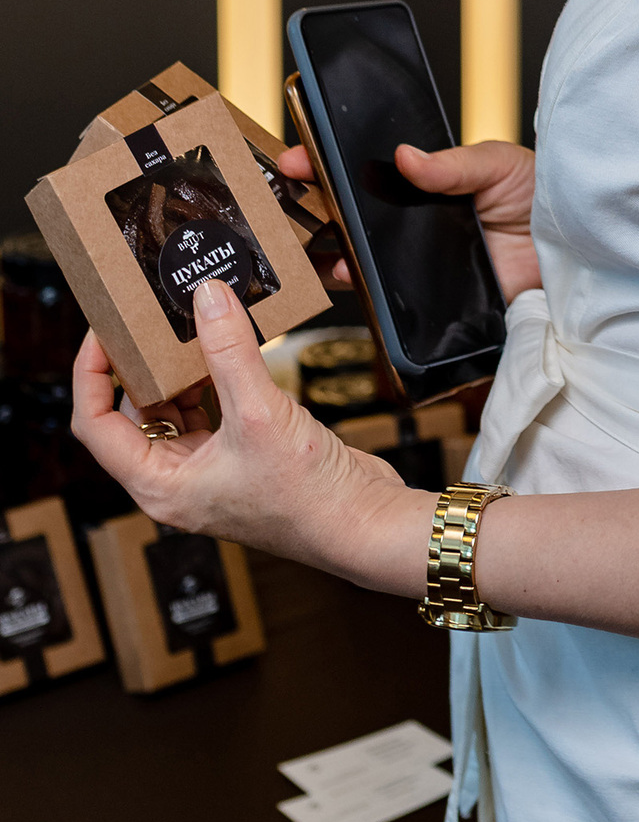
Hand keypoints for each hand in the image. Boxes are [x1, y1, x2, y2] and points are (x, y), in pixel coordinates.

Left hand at [70, 281, 431, 591]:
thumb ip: (229, 351)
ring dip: (181, 368)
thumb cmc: (307, 498)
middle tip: (149, 318)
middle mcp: (178, 481)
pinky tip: (232, 347)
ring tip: (190, 324)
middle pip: (134, 413)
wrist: (363, 523)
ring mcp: (211, 470)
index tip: (105, 331)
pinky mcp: (244, 456)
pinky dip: (218, 377)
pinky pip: (216, 408)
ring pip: (177, 408)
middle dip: (140, 364)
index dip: (92, 373)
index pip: (96, 423)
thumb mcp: (259, 414)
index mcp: (159, 485)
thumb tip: (207, 299)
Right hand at [278, 137, 540, 302]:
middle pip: (349, 216)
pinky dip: (358, 287)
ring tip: (305, 241)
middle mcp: (413, 223)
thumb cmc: (543, 199)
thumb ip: (452, 165)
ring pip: (357, 256)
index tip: (295, 160)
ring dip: (325, 249)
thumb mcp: (498, 166)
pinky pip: (385, 296)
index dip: (324, 164)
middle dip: (309, 208)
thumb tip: (405, 156)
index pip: (363, 171)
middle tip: (283, 202)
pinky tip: (342, 274)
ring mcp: (417, 262)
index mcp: (425, 184)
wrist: (577, 254)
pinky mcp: (430, 297)